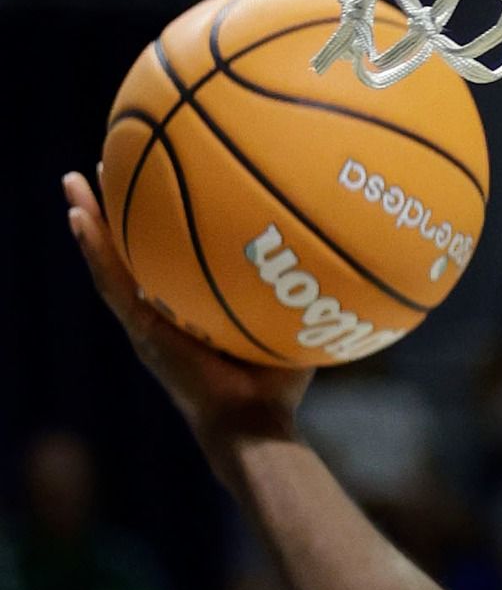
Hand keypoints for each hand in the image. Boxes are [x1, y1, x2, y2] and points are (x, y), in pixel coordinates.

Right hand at [64, 173, 309, 452]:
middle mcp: (160, 312)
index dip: (156, 223)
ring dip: (90, 221)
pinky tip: (79, 217)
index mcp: (188, 310)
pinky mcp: (140, 331)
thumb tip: (337, 251)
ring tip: (75, 181)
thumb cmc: (277, 384)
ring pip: (108, 262)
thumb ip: (303, 290)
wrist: (251, 423)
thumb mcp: (291, 323)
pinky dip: (93, 250)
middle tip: (106, 166)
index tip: (154, 181)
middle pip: (131, 251)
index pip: (166, 257)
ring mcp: (145, 322)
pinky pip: (111, 283)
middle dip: (117, 211)